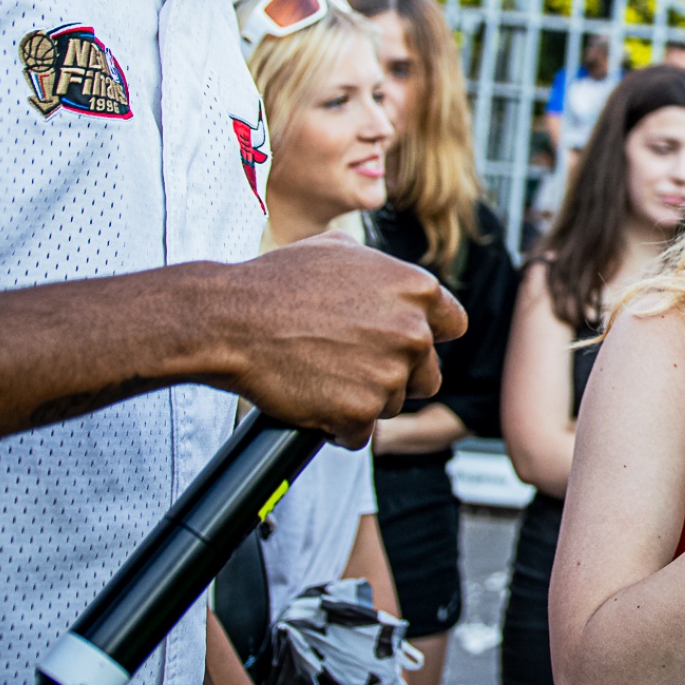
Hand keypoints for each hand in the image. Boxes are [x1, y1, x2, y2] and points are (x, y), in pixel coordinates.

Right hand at [218, 235, 467, 447]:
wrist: (231, 319)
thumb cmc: (278, 282)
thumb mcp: (341, 250)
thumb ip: (385, 270)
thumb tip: (400, 283)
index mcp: (419, 290)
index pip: (453, 326)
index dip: (426, 337)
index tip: (402, 344)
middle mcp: (414, 332)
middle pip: (427, 375)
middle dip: (396, 375)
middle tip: (353, 366)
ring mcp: (389, 375)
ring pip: (394, 405)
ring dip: (365, 400)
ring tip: (324, 377)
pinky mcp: (361, 413)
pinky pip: (361, 434)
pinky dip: (339, 426)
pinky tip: (314, 402)